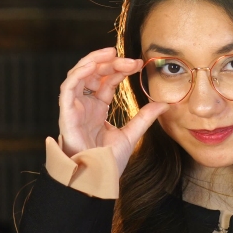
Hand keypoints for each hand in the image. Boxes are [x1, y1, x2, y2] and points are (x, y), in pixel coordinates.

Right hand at [58, 47, 168, 175]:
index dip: (120, 69)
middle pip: (94, 74)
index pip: (107, 81)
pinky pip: (68, 88)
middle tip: (130, 60)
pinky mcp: (67, 114)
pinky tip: (92, 66)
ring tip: (110, 53)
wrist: (96, 178)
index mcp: (97, 109)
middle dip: (110, 62)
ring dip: (93, 61)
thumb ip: (145, 118)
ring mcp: (75, 109)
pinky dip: (78, 74)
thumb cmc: (107, 161)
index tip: (138, 64)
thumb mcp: (131, 135)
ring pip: (79, 76)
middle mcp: (85, 106)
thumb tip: (165, 104)